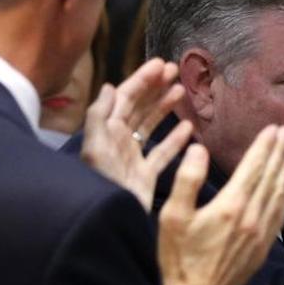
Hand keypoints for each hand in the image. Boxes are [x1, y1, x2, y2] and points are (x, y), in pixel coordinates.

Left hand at [81, 58, 192, 210]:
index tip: (161, 64)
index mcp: (107, 129)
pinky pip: (163, 153)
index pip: (126, 97)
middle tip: (175, 70)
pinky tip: (188, 128)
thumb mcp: (94, 147)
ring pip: (152, 126)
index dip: (143, 79)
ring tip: (182, 92)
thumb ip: (99, 116)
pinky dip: (175, 140)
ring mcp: (134, 157)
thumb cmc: (102, 183)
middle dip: (156, 87)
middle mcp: (120, 140)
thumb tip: (109, 86)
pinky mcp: (147, 175)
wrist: (110, 220)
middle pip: (140, 107)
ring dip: (166, 108)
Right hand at [158, 125, 283, 284]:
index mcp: (230, 206)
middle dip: (279, 152)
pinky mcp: (263, 247)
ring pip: (279, 195)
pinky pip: (281, 216)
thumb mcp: (173, 216)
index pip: (253, 167)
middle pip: (270, 177)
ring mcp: (261, 233)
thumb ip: (187, 179)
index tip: (274, 128)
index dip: (264, 146)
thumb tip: (199, 148)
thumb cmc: (178, 257)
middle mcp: (252, 217)